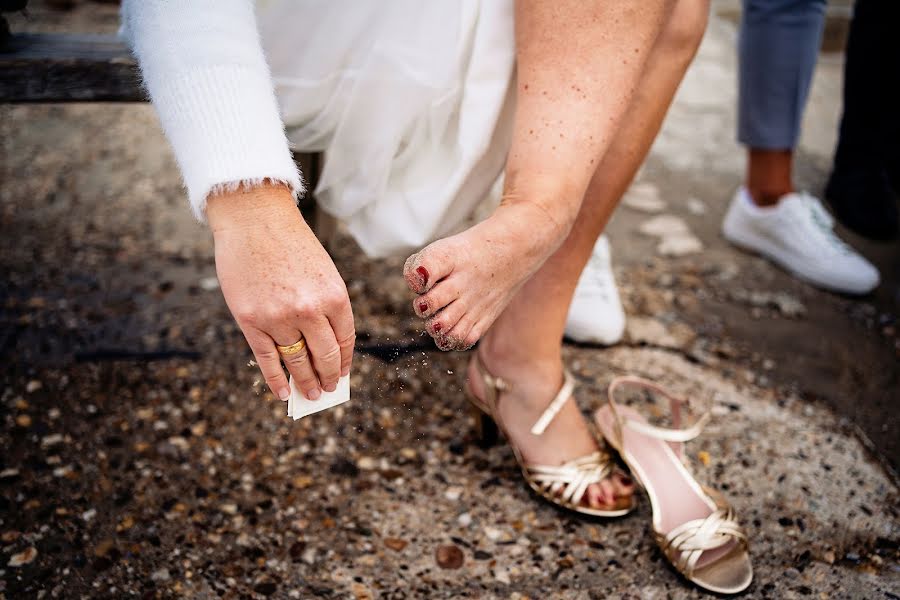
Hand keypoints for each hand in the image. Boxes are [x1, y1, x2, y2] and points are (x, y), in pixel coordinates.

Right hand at [207, 183, 354, 400]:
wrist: (253, 218)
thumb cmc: (290, 243)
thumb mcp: (323, 272)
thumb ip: (326, 306)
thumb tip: (323, 346)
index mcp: (335, 296)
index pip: (344, 341)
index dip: (343, 361)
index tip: (341, 374)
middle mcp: (309, 310)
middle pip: (323, 356)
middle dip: (326, 377)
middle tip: (326, 390)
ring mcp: (279, 318)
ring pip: (296, 362)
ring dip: (304, 383)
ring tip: (309, 395)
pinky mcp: (251, 321)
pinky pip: (267, 360)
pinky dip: (276, 380)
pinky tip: (282, 392)